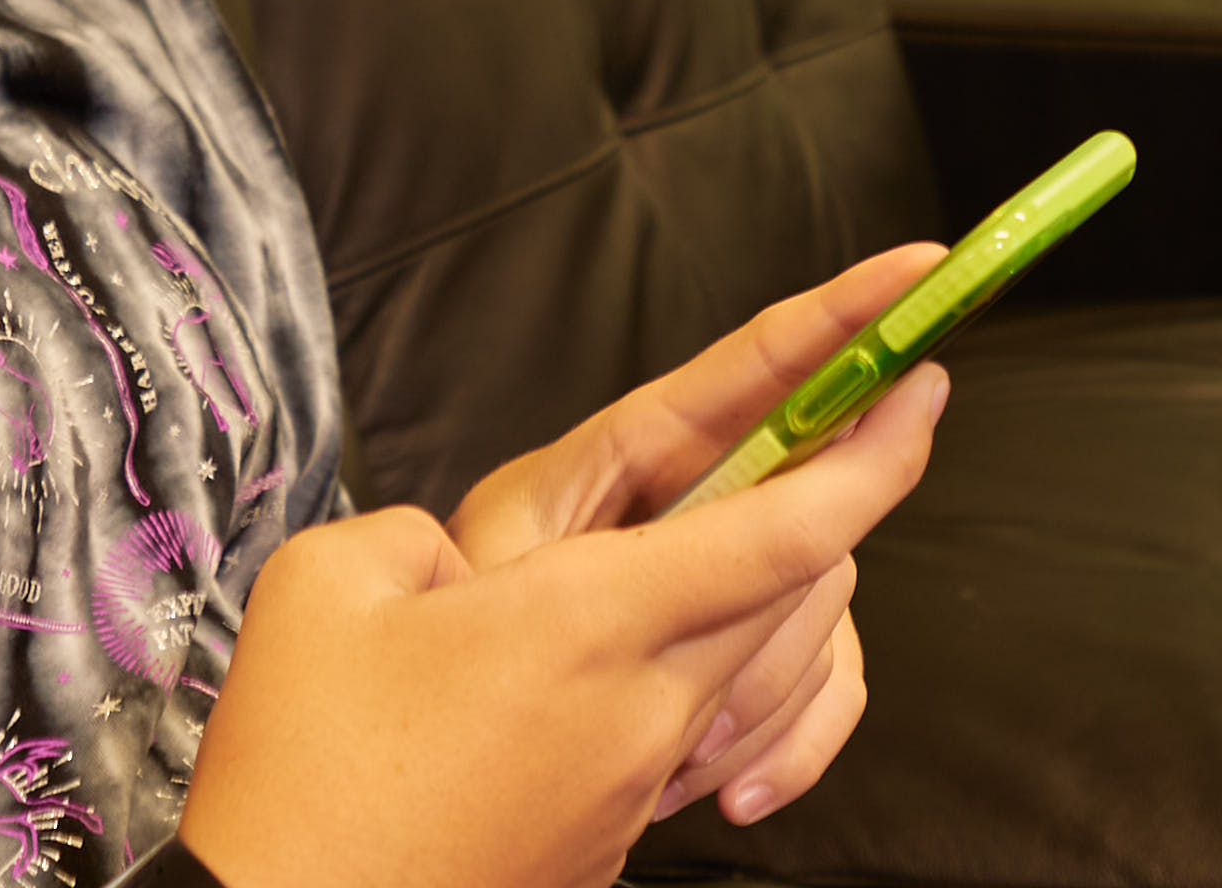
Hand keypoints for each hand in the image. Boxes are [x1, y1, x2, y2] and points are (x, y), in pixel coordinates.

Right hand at [177, 249, 949, 887]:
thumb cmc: (301, 766)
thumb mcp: (330, 586)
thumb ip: (419, 533)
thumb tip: (463, 562)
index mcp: (586, 621)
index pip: (778, 531)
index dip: (869, 457)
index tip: (920, 384)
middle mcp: (642, 706)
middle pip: (804, 592)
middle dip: (849, 498)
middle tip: (873, 415)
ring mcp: (638, 783)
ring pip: (772, 668)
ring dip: (795, 594)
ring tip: (767, 533)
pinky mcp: (616, 836)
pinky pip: (723, 745)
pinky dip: (744, 695)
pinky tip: (699, 680)